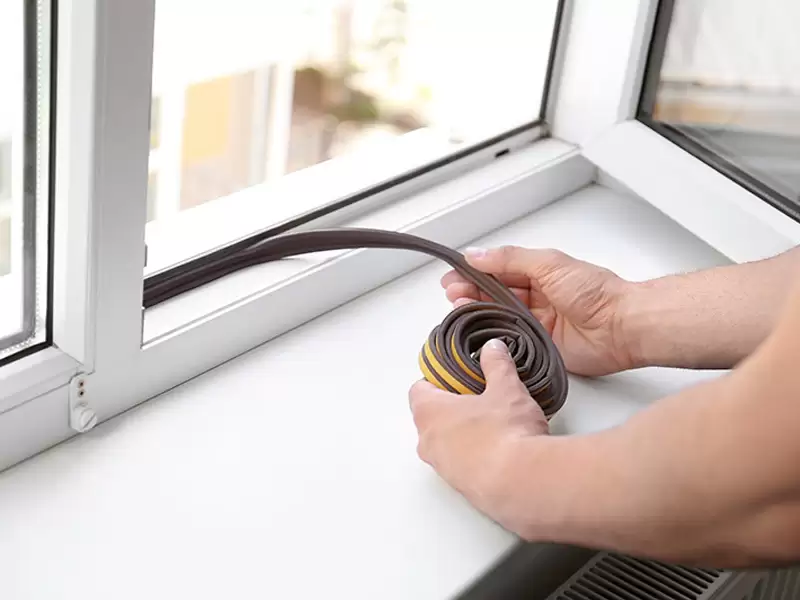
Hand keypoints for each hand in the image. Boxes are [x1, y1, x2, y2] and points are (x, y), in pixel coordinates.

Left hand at [409, 339, 547, 531]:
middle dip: (452, 408)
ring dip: (464, 435)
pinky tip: (502, 451)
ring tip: (495, 425)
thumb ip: (497, 364)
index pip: (419, 390)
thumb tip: (493, 349)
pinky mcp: (461, 489)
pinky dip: (476, 458)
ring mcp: (443, 469)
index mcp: (430, 412)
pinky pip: (462, 467)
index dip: (437, 380)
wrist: (522, 482)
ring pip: (445, 445)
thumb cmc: (505, 434)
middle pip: (431, 418)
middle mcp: (428, 442)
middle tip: (479, 399)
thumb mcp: (506, 388)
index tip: (455, 376)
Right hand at [442, 246, 633, 376]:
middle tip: (452, 294)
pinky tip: (480, 335)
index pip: (498, 271)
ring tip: (460, 310)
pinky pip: (512, 342)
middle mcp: (537, 298)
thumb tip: (477, 254)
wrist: (621, 326)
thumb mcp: (548, 263)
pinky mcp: (540, 347)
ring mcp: (537, 323)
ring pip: (500, 318)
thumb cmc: (595, 292)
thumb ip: (510, 259)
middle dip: (471, 293)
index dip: (474, 272)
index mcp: (539, 273)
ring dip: (479, 314)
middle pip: (495, 295)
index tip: (453, 275)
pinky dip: (495, 339)